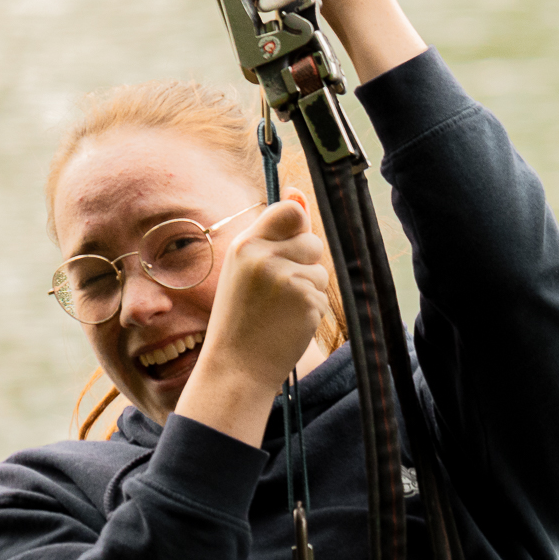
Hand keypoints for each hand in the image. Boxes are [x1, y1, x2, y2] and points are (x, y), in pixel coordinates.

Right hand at [177, 189, 327, 442]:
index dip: (299, 223)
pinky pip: (322, 292)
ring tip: (280, 309)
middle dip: (304, 262)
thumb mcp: (245, 269)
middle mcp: (264, 256)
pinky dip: (311, 308)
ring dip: (309, 288)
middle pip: (311, 240)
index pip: (289, 211)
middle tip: (278, 290)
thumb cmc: (241, 317)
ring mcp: (286, 277)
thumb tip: (298, 192)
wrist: (236, 366)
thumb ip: (273, 234)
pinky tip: (288, 323)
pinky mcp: (305, 298)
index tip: (291, 243)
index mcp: (245, 245)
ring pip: (319, 269)